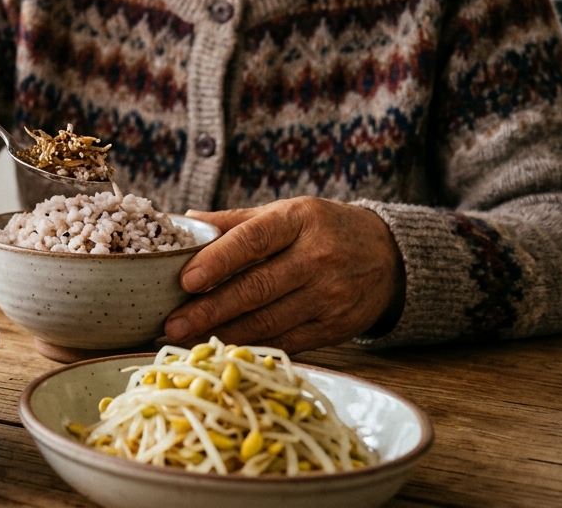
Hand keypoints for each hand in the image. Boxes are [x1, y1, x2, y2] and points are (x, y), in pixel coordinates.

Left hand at [163, 197, 404, 353]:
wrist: (389, 255)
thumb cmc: (323, 230)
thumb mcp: (286, 213)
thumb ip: (235, 222)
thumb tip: (183, 222)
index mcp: (299, 220)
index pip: (253, 240)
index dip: (218, 261)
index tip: (185, 280)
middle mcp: (317, 257)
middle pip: (257, 287)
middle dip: (210, 309)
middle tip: (172, 324)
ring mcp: (330, 295)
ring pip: (269, 320)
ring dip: (224, 333)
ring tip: (186, 340)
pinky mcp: (336, 327)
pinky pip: (286, 341)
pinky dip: (251, 346)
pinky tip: (222, 348)